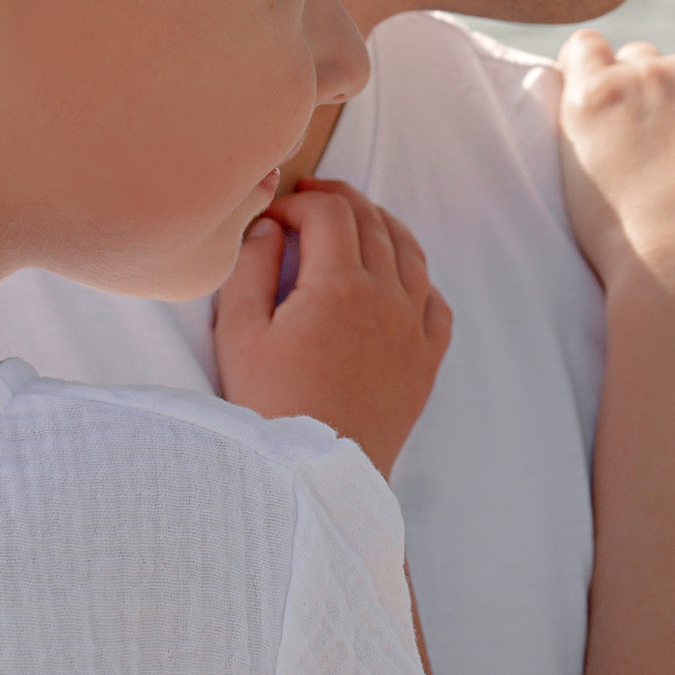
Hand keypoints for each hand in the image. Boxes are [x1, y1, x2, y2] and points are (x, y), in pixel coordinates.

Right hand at [212, 180, 451, 474]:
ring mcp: (413, 329)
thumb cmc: (269, 407)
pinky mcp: (426, 360)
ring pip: (410, 252)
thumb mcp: (239, 334)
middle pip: (372, 222)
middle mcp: (387, 297)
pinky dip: (416, 277)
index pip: (330, 212)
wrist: (317, 474)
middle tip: (311, 200)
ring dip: (381, 227)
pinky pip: (435, 301)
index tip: (273, 218)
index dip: (299, 202)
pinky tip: (396, 279)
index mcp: (339, 285)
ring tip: (355, 223)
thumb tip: (270, 227)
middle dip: (339, 202)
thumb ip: (251, 268)